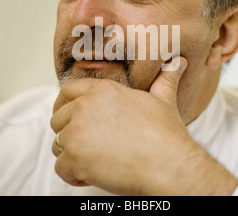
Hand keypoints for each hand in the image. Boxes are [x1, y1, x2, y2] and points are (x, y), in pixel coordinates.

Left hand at [51, 56, 235, 194]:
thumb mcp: (164, 100)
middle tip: (88, 146)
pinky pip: (61, 168)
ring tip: (95, 162)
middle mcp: (85, 107)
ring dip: (72, 156)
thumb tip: (179, 62)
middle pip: (58, 119)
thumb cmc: (165, 135)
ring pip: (58, 145)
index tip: (68, 116)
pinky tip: (93, 175)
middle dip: (68, 134)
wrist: (168, 165)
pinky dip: (73, 175)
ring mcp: (77, 132)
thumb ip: (164, 80)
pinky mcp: (74, 157)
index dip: (64, 104)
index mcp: (102, 90)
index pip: (67, 90)